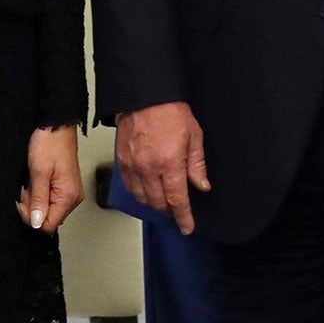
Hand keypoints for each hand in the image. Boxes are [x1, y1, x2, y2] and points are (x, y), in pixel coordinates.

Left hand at [18, 125, 84, 233]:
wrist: (56, 126)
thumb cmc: (50, 144)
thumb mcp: (39, 172)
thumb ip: (38, 200)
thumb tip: (37, 223)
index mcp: (68, 196)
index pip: (48, 225)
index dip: (31, 217)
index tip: (23, 200)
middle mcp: (73, 197)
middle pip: (48, 218)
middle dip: (33, 207)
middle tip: (28, 187)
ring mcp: (70, 192)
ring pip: (48, 209)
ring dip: (35, 199)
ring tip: (33, 181)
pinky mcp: (66, 187)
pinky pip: (50, 199)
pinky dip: (40, 193)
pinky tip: (37, 181)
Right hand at [114, 101, 209, 234]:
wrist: (145, 95)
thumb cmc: (171, 111)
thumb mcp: (194, 136)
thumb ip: (197, 165)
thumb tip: (201, 185)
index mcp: (169, 163)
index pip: (177, 199)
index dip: (183, 216)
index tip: (187, 227)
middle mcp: (149, 168)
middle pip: (158, 202)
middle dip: (169, 211)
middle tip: (178, 211)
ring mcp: (132, 165)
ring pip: (142, 198)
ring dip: (154, 204)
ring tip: (164, 202)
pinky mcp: (121, 160)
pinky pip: (129, 186)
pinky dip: (139, 193)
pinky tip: (147, 190)